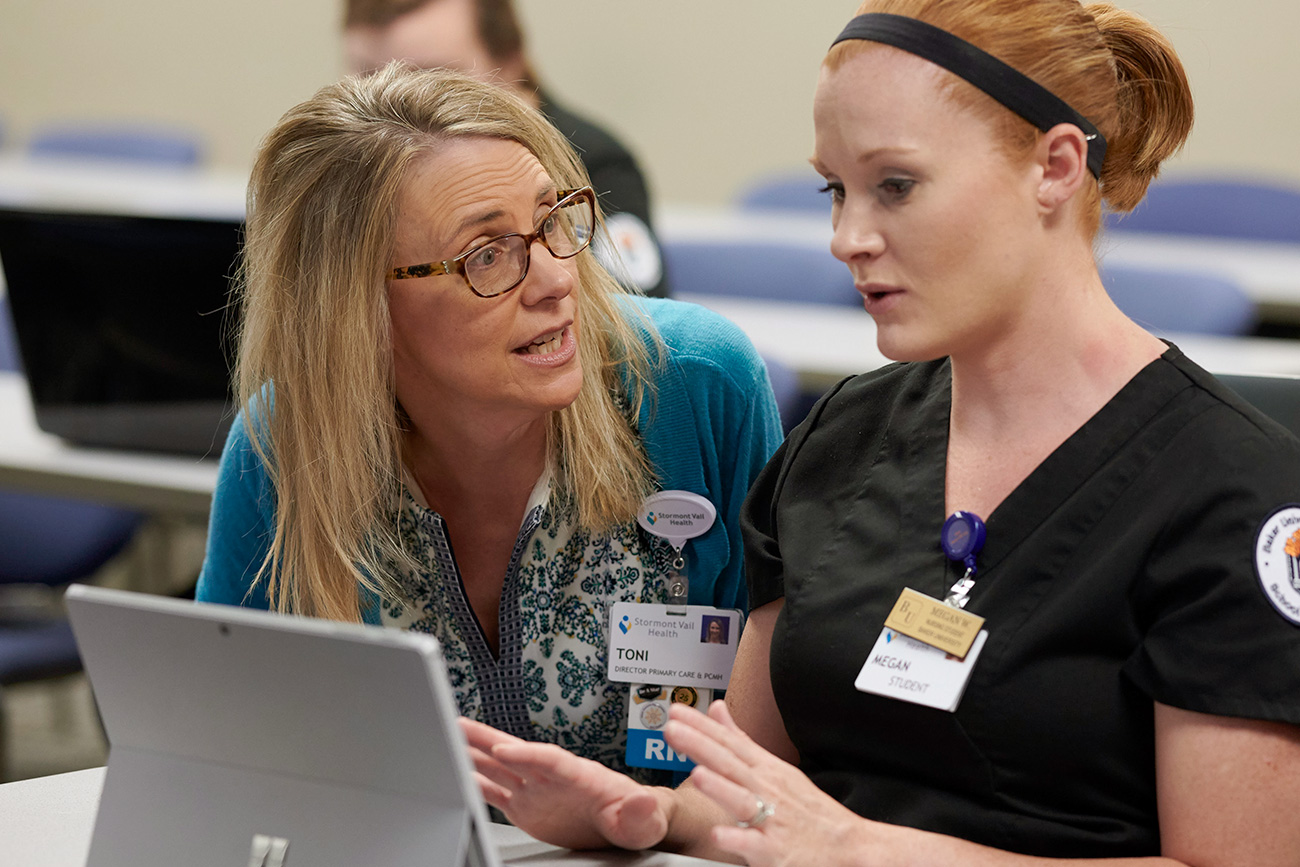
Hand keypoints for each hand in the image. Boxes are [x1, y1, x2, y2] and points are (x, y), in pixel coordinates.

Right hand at [459, 717, 669, 850]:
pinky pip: (497, 792)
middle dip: (487, 739)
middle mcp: (552, 778)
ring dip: (474, 753)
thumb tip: (643, 803)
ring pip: (500, 767)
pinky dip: (476, 783)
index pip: (550, 759)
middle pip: (515, 752)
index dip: (527, 754)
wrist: (628, 825)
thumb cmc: (639, 817)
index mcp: (580, 775)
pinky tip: (457, 775)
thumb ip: (640, 812)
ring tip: (447, 738)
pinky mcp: (528, 807)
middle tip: (458, 724)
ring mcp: (537, 790)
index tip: (503, 749)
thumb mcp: (645, 819)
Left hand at [665, 700, 874, 866]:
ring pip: (743, 802)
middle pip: (730, 765)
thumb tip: (717, 710)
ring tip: (697, 774)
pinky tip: (720, 833)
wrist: (849, 845)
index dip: (701, 726)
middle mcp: (767, 791)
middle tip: (673, 730)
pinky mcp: (777, 851)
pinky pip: (756, 844)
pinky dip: (739, 838)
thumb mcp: (776, 768)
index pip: (729, 742)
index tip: (676, 712)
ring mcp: (772, 820)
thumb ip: (741, 740)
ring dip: (721, 787)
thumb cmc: (808, 810)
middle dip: (700, 746)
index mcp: (765, 770)